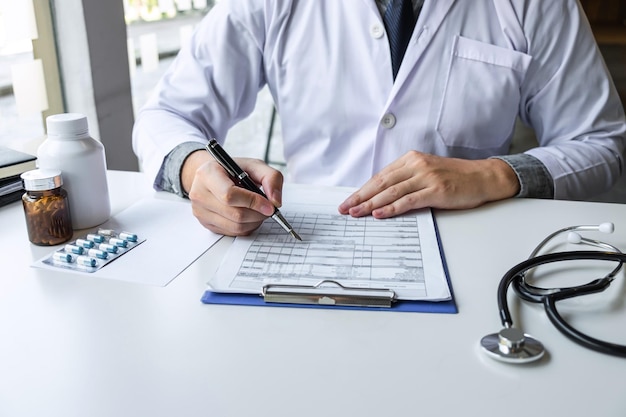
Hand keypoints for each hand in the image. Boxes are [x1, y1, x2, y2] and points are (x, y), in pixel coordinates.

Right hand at [182, 150, 283, 235]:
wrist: (212, 176)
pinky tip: (248, 215)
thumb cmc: (233, 170)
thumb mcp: (254, 165)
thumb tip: (275, 201)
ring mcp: (200, 211)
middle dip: (258, 214)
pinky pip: (233, 233)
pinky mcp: (206, 224)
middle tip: (268, 208)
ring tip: (258, 210)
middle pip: (235, 214)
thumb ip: (271, 178)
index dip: (253, 202)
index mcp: (208, 174)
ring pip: (235, 226)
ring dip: (254, 221)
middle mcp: (199, 193)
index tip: (269, 205)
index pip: (229, 195)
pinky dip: (247, 227)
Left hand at [338, 151, 519, 217]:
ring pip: (391, 191)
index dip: (362, 189)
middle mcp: (416, 165)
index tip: (348, 200)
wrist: (483, 177)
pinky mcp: (436, 190)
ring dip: (370, 203)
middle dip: (360, 197)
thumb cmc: (455, 177)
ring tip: (356, 213)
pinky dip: (391, 207)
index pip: (380, 176)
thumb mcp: (426, 173)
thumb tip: (381, 197)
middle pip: (381, 183)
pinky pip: (408, 200)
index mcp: (411, 159)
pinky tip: (379, 213)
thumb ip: (406, 181)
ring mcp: (426, 177)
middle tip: (345, 208)